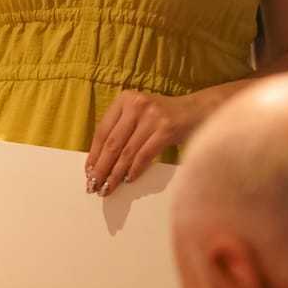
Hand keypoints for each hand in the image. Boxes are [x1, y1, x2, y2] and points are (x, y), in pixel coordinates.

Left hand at [86, 89, 211, 195]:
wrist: (199, 111)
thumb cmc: (164, 118)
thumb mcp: (139, 116)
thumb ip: (121, 131)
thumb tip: (99, 163)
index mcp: (125, 99)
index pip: (102, 131)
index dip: (94, 154)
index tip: (88, 172)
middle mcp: (136, 105)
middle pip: (112, 143)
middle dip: (101, 168)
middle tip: (94, 186)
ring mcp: (152, 116)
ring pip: (127, 152)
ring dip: (115, 174)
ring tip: (108, 188)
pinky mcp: (166, 129)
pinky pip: (144, 155)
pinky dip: (135, 169)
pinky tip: (128, 180)